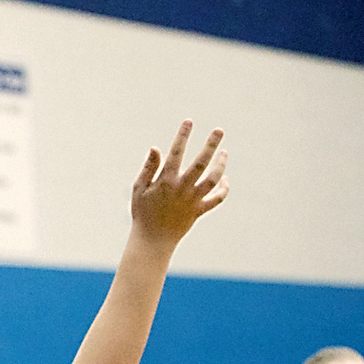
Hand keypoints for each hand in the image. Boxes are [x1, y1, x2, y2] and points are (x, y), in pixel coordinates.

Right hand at [130, 120, 227, 247]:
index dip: (183, 136)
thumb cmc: (142, 213)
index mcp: (166, 181)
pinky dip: (223, 189)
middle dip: (211, 145)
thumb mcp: (138, 189)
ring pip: (213, 179)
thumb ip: (148, 168)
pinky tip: (224, 179)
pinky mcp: (199, 211)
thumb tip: (155, 148)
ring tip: (224, 152)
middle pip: (201, 163)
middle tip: (220, 130)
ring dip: (221, 165)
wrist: (152, 241)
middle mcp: (182, 188)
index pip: (176, 153)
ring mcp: (193, 200)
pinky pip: (216, 199)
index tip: (189, 122)